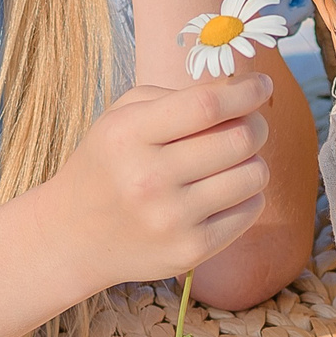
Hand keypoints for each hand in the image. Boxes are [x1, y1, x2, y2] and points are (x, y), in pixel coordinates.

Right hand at [47, 74, 273, 287]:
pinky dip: (246, 195)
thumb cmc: (108, 164)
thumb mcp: (123, 116)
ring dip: (253, 161)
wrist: (73, 235)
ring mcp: (171, 220)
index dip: (244, 91)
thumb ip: (178, 96)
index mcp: (128, 135)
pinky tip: (222, 192)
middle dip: (255, 125)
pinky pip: (250, 211)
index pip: (206, 105)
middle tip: (249, 124)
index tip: (262, 84)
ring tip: (230, 162)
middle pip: (239, 139)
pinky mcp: (190, 252)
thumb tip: (242, 91)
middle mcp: (149, 178)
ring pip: (253, 175)